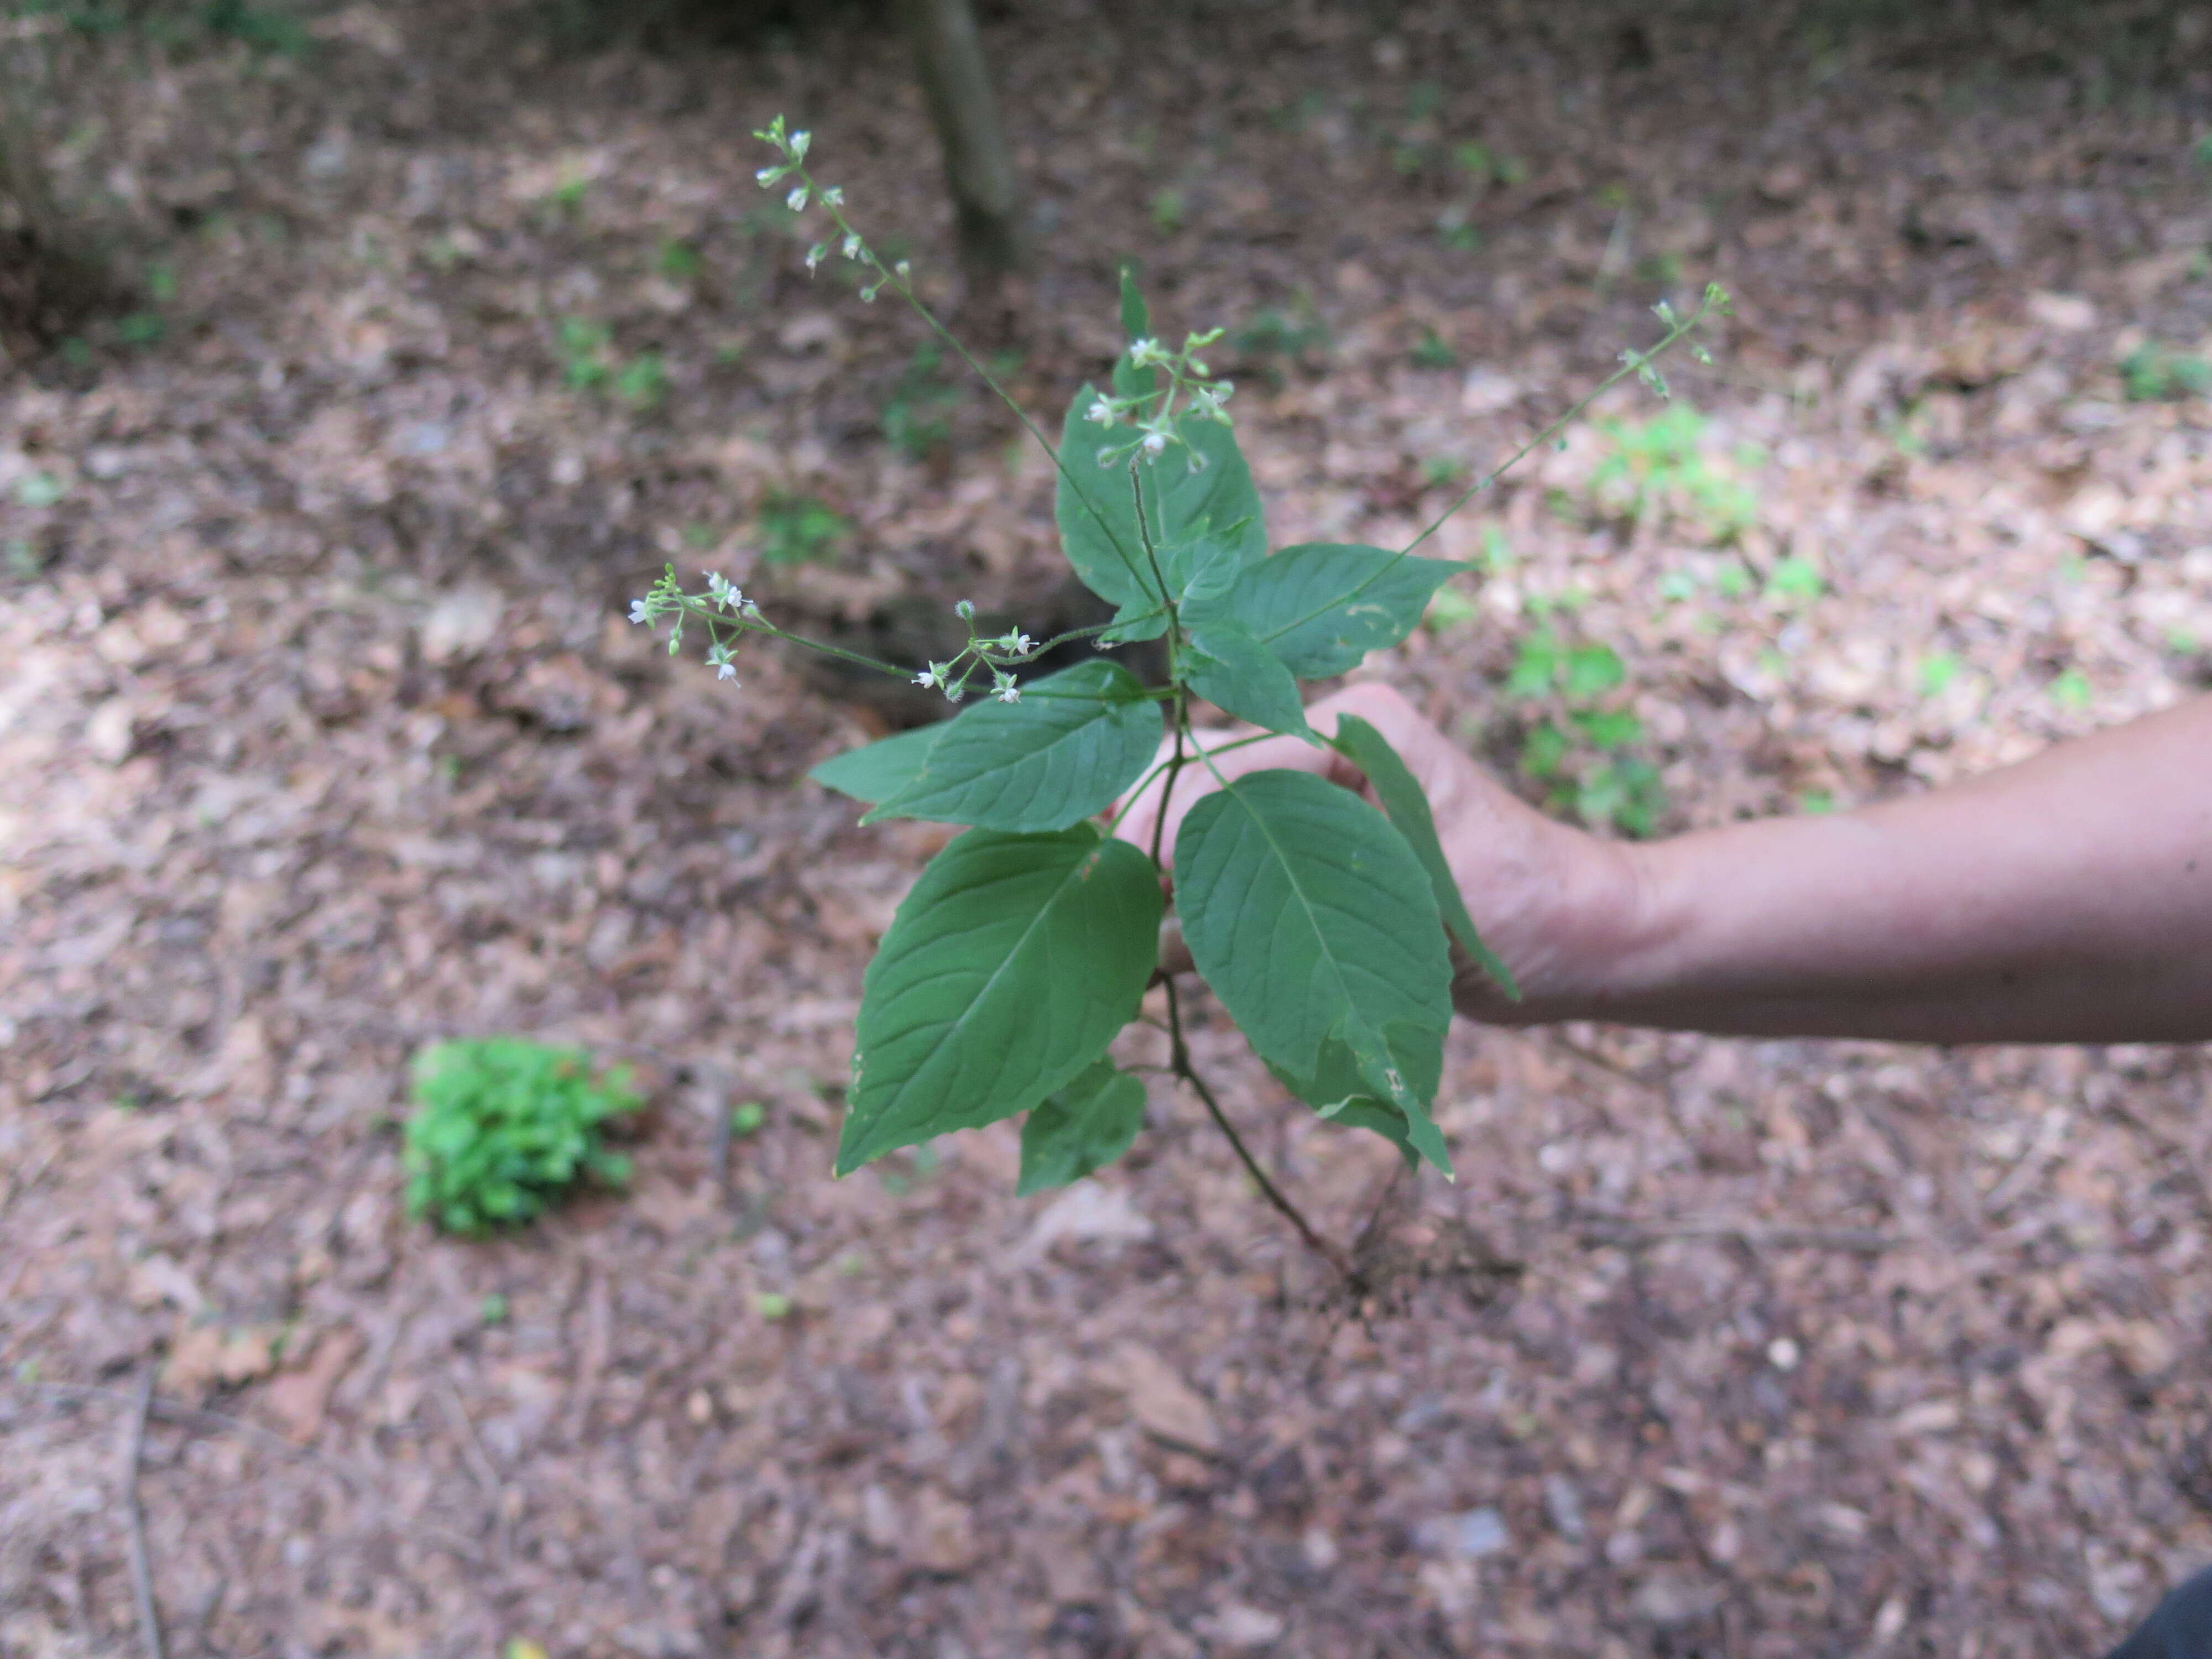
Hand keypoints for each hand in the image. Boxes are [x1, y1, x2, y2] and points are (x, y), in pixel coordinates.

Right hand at [1110, 682, 1642, 1021]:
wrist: (1579, 940)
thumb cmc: (1520, 906)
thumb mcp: (1405, 890)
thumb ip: (1287, 897)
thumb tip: (1161, 932)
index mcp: (1349, 720)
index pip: (1216, 767)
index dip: (1158, 835)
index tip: (1121, 899)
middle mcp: (1320, 737)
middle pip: (1186, 777)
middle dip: (1138, 846)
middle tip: (1101, 915)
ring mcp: (1310, 788)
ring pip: (1191, 820)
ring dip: (1155, 876)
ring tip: (1112, 936)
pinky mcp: (1306, 841)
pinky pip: (1220, 860)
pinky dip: (1187, 903)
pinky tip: (1154, 950)